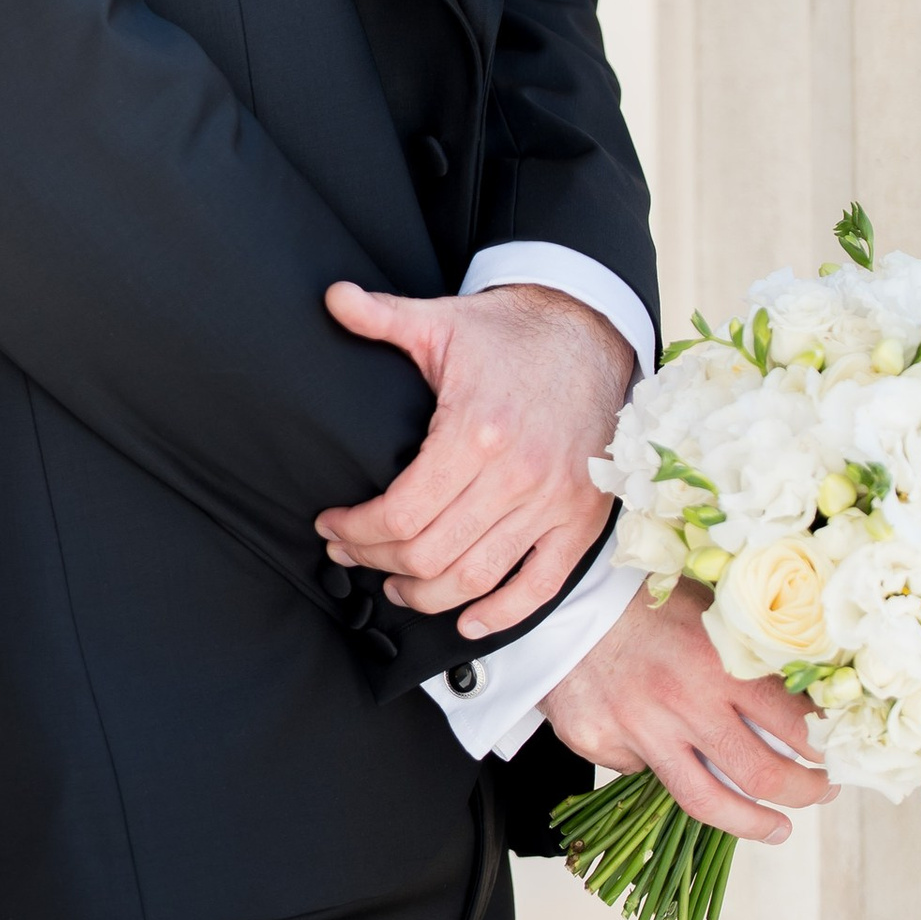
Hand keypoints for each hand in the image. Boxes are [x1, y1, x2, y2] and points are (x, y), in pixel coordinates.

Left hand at [316, 281, 635, 635]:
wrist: (589, 336)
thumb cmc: (507, 336)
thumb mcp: (441, 320)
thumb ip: (382, 316)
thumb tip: (331, 297)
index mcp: (475, 431)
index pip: (400, 512)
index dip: (356, 531)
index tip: (331, 527)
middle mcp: (518, 475)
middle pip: (429, 552)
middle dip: (376, 562)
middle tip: (350, 555)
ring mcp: (554, 502)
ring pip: (475, 577)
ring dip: (425, 595)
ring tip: (394, 585)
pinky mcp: (582, 520)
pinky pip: (540, 586)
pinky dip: (501, 614)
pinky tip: (466, 621)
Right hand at [541, 582, 837, 844]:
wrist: (557, 596)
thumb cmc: (642, 600)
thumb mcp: (708, 613)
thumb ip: (747, 657)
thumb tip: (798, 703)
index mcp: (719, 663)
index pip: (795, 727)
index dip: (825, 750)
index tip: (835, 757)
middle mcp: (682, 703)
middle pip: (762, 776)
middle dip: (805, 793)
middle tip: (820, 793)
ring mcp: (637, 730)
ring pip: (708, 802)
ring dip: (754, 824)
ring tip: (778, 828)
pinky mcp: (599, 743)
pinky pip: (643, 772)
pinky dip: (663, 768)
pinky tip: (669, 753)